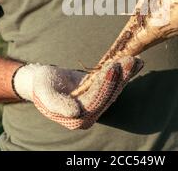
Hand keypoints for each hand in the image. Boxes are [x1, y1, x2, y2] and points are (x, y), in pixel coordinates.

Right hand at [12, 56, 142, 129]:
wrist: (42, 81)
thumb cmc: (41, 85)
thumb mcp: (44, 92)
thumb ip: (58, 104)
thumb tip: (76, 112)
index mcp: (76, 118)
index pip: (95, 101)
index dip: (105, 85)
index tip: (113, 68)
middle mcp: (90, 114)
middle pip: (109, 95)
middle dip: (120, 78)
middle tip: (129, 60)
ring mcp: (97, 104)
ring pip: (115, 89)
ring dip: (126, 74)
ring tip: (135, 59)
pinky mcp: (101, 93)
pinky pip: (114, 83)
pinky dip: (126, 73)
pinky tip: (137, 63)